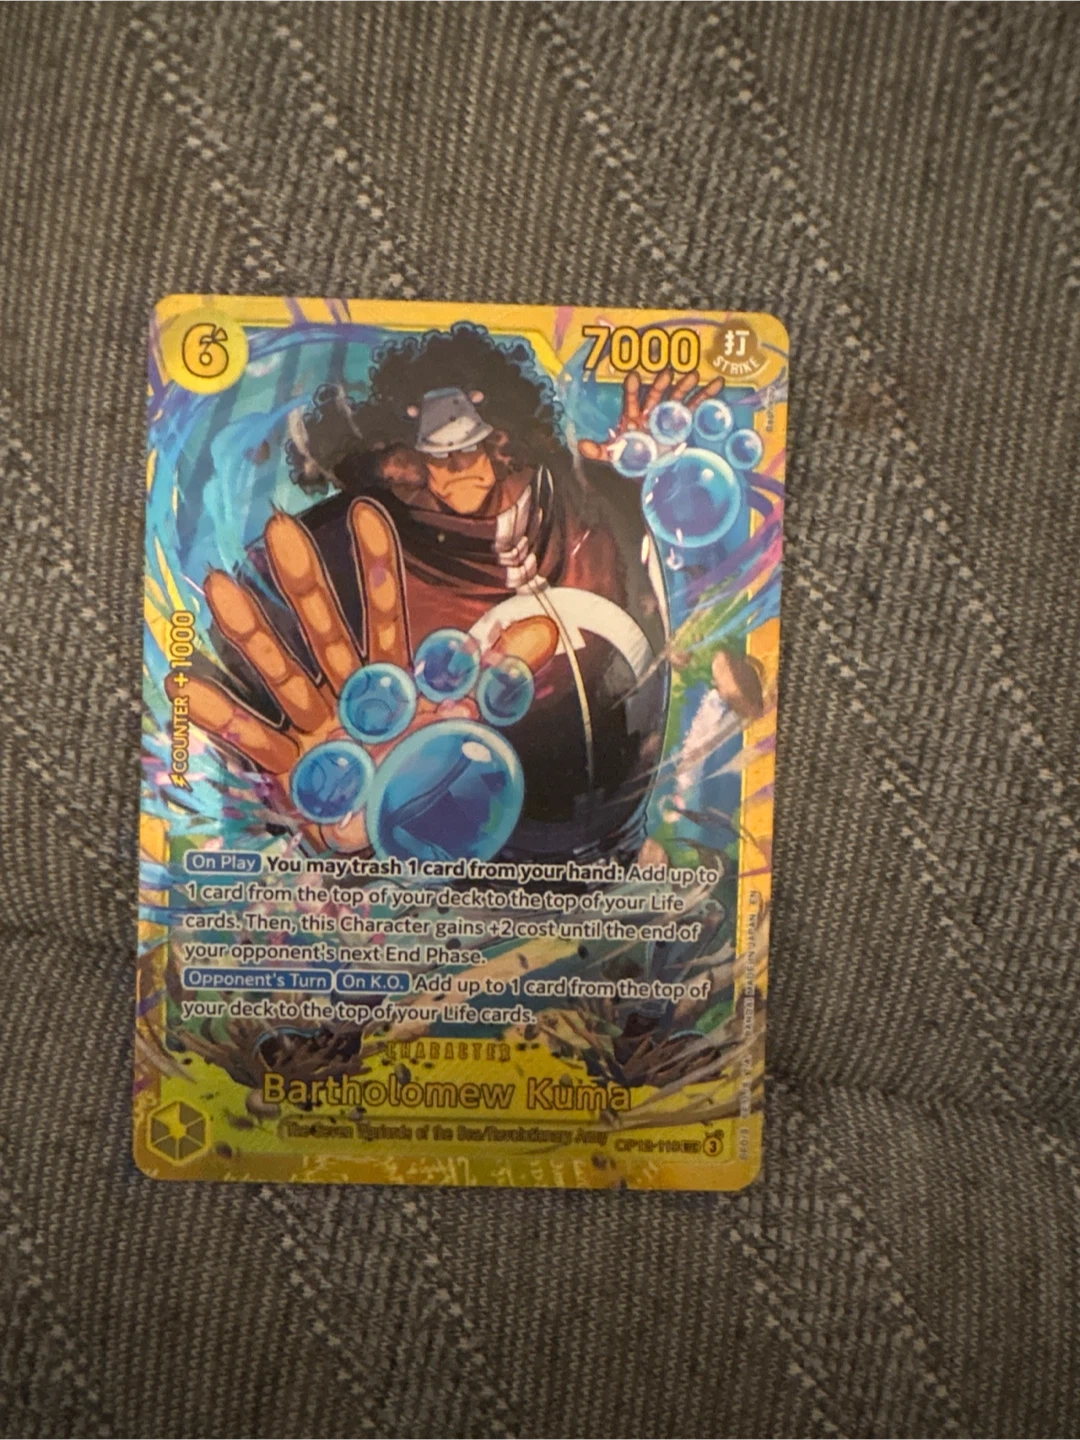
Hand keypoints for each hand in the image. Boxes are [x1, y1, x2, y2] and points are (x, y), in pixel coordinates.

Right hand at [170, 500, 556, 851]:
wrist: (409, 831)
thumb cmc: (431, 766)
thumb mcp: (471, 722)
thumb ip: (499, 676)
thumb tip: (544, 629)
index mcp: (391, 675)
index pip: (386, 610)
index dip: (378, 565)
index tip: (366, 511)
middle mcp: (348, 690)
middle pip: (326, 630)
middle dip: (304, 583)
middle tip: (280, 528)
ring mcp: (317, 725)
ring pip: (285, 672)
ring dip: (254, 633)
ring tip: (220, 587)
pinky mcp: (295, 769)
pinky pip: (260, 739)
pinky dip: (227, 717)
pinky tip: (190, 685)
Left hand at [577, 368, 724, 463]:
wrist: (653, 469)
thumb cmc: (633, 459)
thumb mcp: (615, 456)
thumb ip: (600, 451)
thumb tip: (581, 446)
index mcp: (633, 416)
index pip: (631, 399)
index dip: (631, 388)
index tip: (632, 376)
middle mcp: (651, 410)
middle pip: (656, 393)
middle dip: (661, 382)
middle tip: (667, 372)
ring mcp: (669, 414)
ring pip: (677, 396)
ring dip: (685, 385)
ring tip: (693, 374)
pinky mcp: (686, 421)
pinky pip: (697, 405)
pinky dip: (707, 394)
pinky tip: (717, 382)